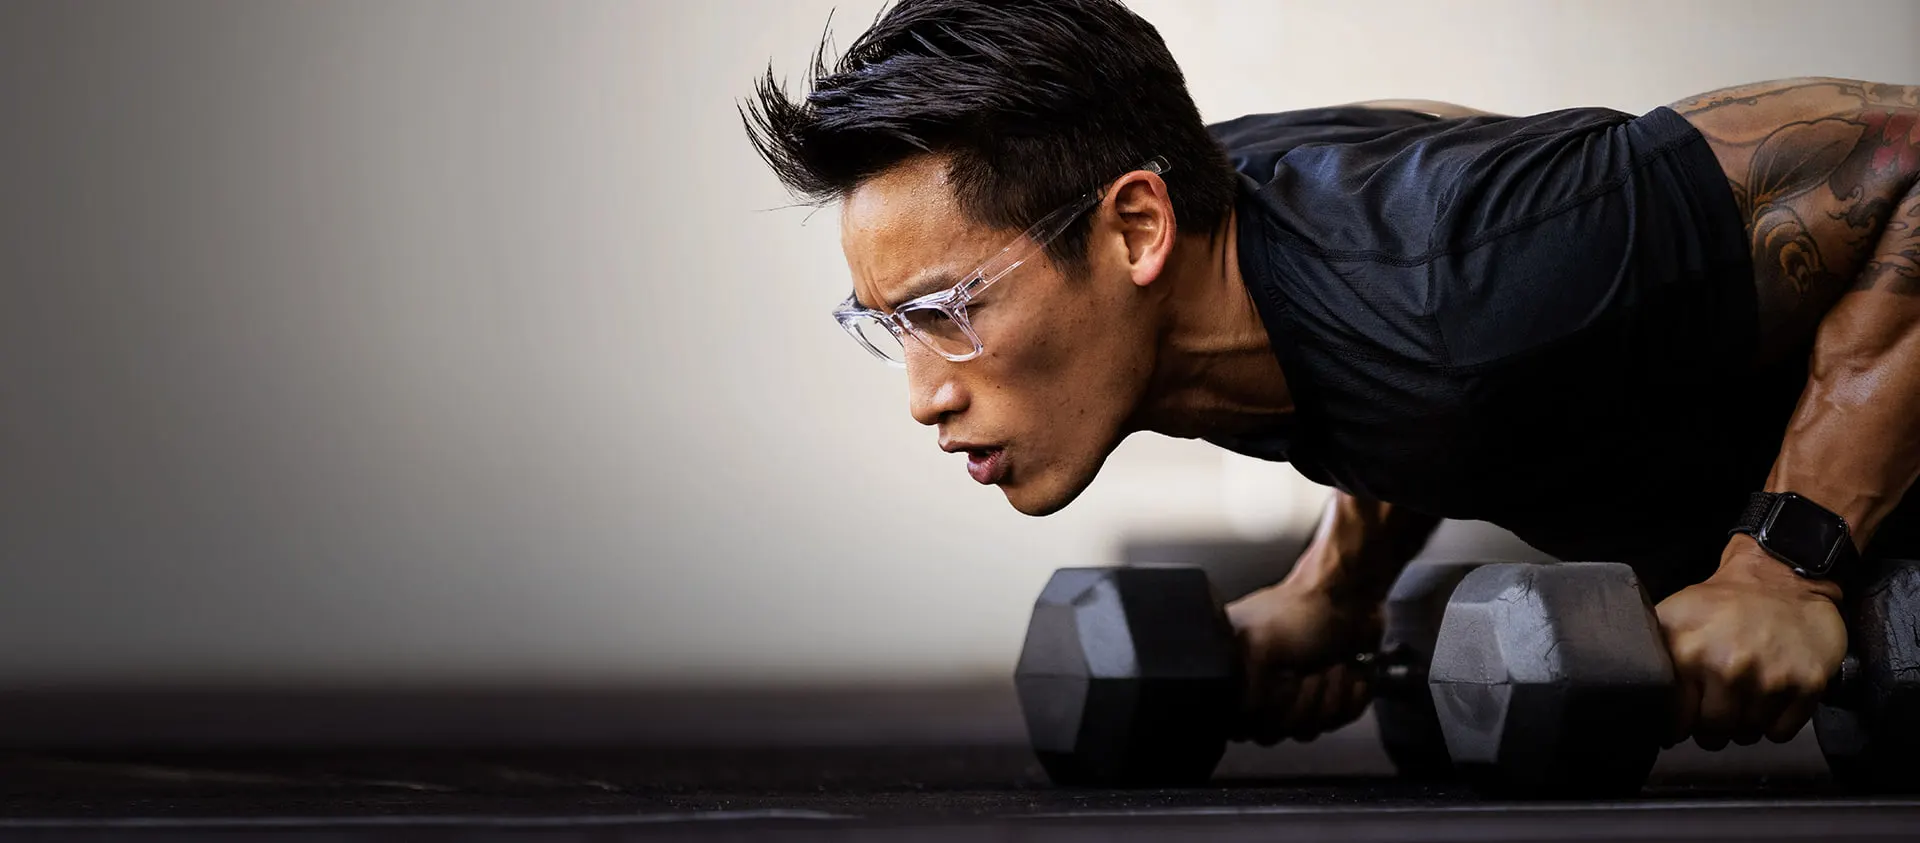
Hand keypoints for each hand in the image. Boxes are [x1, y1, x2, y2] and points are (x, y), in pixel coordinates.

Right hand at [1223, 544, 1381, 745]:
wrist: (1352, 594)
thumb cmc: (1304, 609)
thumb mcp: (1259, 645)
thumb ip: (1244, 688)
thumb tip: (1242, 719)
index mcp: (1236, 671)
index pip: (1243, 723)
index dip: (1269, 709)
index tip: (1283, 683)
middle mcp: (1263, 687)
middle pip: (1278, 731)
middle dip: (1304, 700)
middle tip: (1310, 670)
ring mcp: (1297, 695)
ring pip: (1310, 729)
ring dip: (1330, 695)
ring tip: (1331, 664)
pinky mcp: (1330, 697)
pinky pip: (1339, 721)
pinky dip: (1351, 694)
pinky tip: (1349, 671)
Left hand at [1655, 538, 1846, 748]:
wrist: (1783, 577)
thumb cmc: (1725, 601)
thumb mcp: (1674, 615)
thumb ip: (1654, 655)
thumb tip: (1636, 701)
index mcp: (1688, 651)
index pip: (1674, 718)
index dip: (1677, 723)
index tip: (1683, 719)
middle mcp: (1727, 667)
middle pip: (1712, 733)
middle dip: (1711, 728)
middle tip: (1716, 708)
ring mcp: (1769, 678)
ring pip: (1747, 735)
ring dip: (1744, 725)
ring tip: (1744, 697)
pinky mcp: (1807, 685)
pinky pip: (1781, 732)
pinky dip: (1774, 724)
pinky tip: (1770, 698)